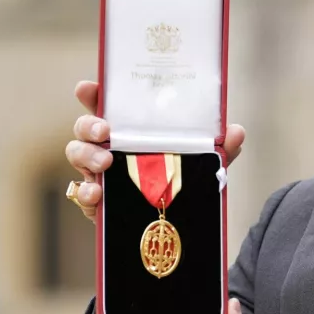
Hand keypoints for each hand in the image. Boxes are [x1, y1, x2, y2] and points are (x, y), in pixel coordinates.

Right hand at [65, 80, 246, 222]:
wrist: (179, 226)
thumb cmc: (184, 181)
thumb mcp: (205, 163)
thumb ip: (221, 148)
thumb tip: (236, 132)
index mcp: (132, 130)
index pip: (108, 105)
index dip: (93, 93)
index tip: (87, 87)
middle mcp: (109, 147)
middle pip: (85, 128)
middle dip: (88, 125)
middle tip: (105, 131)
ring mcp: (99, 173)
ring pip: (77, 155)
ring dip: (86, 155)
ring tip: (104, 162)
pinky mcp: (98, 202)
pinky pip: (81, 193)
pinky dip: (85, 192)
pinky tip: (96, 193)